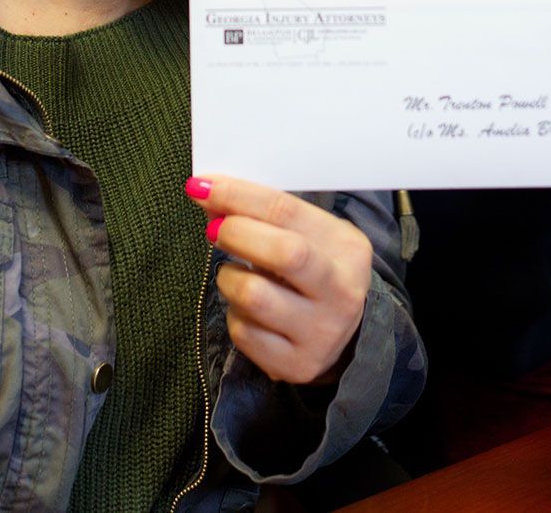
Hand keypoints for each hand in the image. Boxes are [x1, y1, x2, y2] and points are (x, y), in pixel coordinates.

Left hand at [186, 175, 372, 384]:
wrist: (347, 338)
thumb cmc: (316, 271)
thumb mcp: (309, 236)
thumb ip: (266, 216)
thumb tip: (209, 194)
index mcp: (348, 248)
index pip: (287, 211)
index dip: (239, 195)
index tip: (202, 186)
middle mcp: (341, 291)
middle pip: (282, 253)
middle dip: (236, 233)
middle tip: (215, 229)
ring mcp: (321, 332)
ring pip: (254, 295)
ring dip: (229, 277)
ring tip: (235, 272)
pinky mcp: (297, 364)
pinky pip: (244, 333)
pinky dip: (234, 314)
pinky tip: (246, 308)